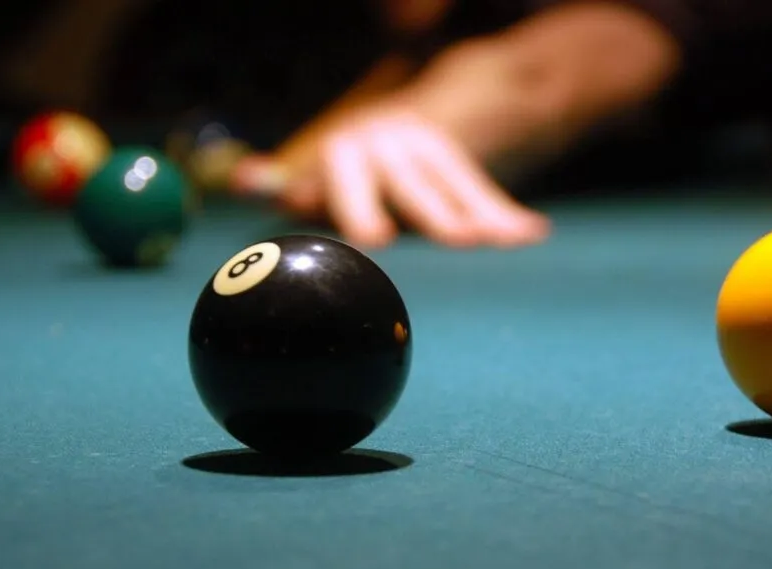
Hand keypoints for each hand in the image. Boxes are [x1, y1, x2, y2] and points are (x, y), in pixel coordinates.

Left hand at [232, 104, 549, 248]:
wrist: (409, 122)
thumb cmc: (355, 174)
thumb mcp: (324, 177)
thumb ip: (293, 187)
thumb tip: (239, 183)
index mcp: (348, 149)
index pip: (349, 172)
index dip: (358, 202)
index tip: (374, 238)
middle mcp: (389, 140)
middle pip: (410, 180)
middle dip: (432, 211)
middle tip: (457, 241)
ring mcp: (430, 149)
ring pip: (455, 185)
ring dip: (479, 214)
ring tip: (501, 243)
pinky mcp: (460, 163)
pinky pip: (485, 190)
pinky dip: (507, 214)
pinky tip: (532, 236)